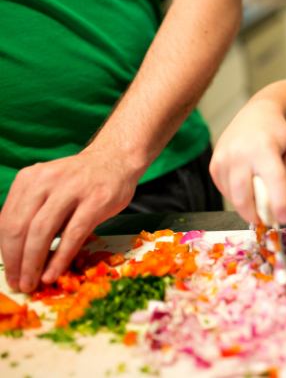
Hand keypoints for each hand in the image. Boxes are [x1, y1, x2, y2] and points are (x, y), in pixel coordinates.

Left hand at [0, 147, 139, 292]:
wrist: (116, 159)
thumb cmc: (80, 181)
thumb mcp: (49, 187)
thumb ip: (34, 213)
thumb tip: (19, 255)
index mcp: (29, 179)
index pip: (7, 221)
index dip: (5, 252)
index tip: (9, 272)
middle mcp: (46, 180)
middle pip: (19, 228)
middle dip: (15, 262)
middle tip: (19, 284)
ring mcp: (72, 189)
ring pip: (42, 232)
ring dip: (33, 264)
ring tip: (32, 283)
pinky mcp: (96, 200)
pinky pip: (73, 234)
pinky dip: (60, 258)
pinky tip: (53, 274)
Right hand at [209, 102, 285, 225]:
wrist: (256, 116)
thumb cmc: (278, 135)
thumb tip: (284, 206)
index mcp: (263, 147)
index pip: (272, 179)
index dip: (279, 202)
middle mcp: (238, 153)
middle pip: (244, 195)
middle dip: (257, 215)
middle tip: (269, 220)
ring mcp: (222, 160)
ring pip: (233, 198)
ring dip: (249, 207)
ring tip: (261, 197)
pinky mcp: (213, 167)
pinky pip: (226, 192)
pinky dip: (239, 197)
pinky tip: (248, 184)